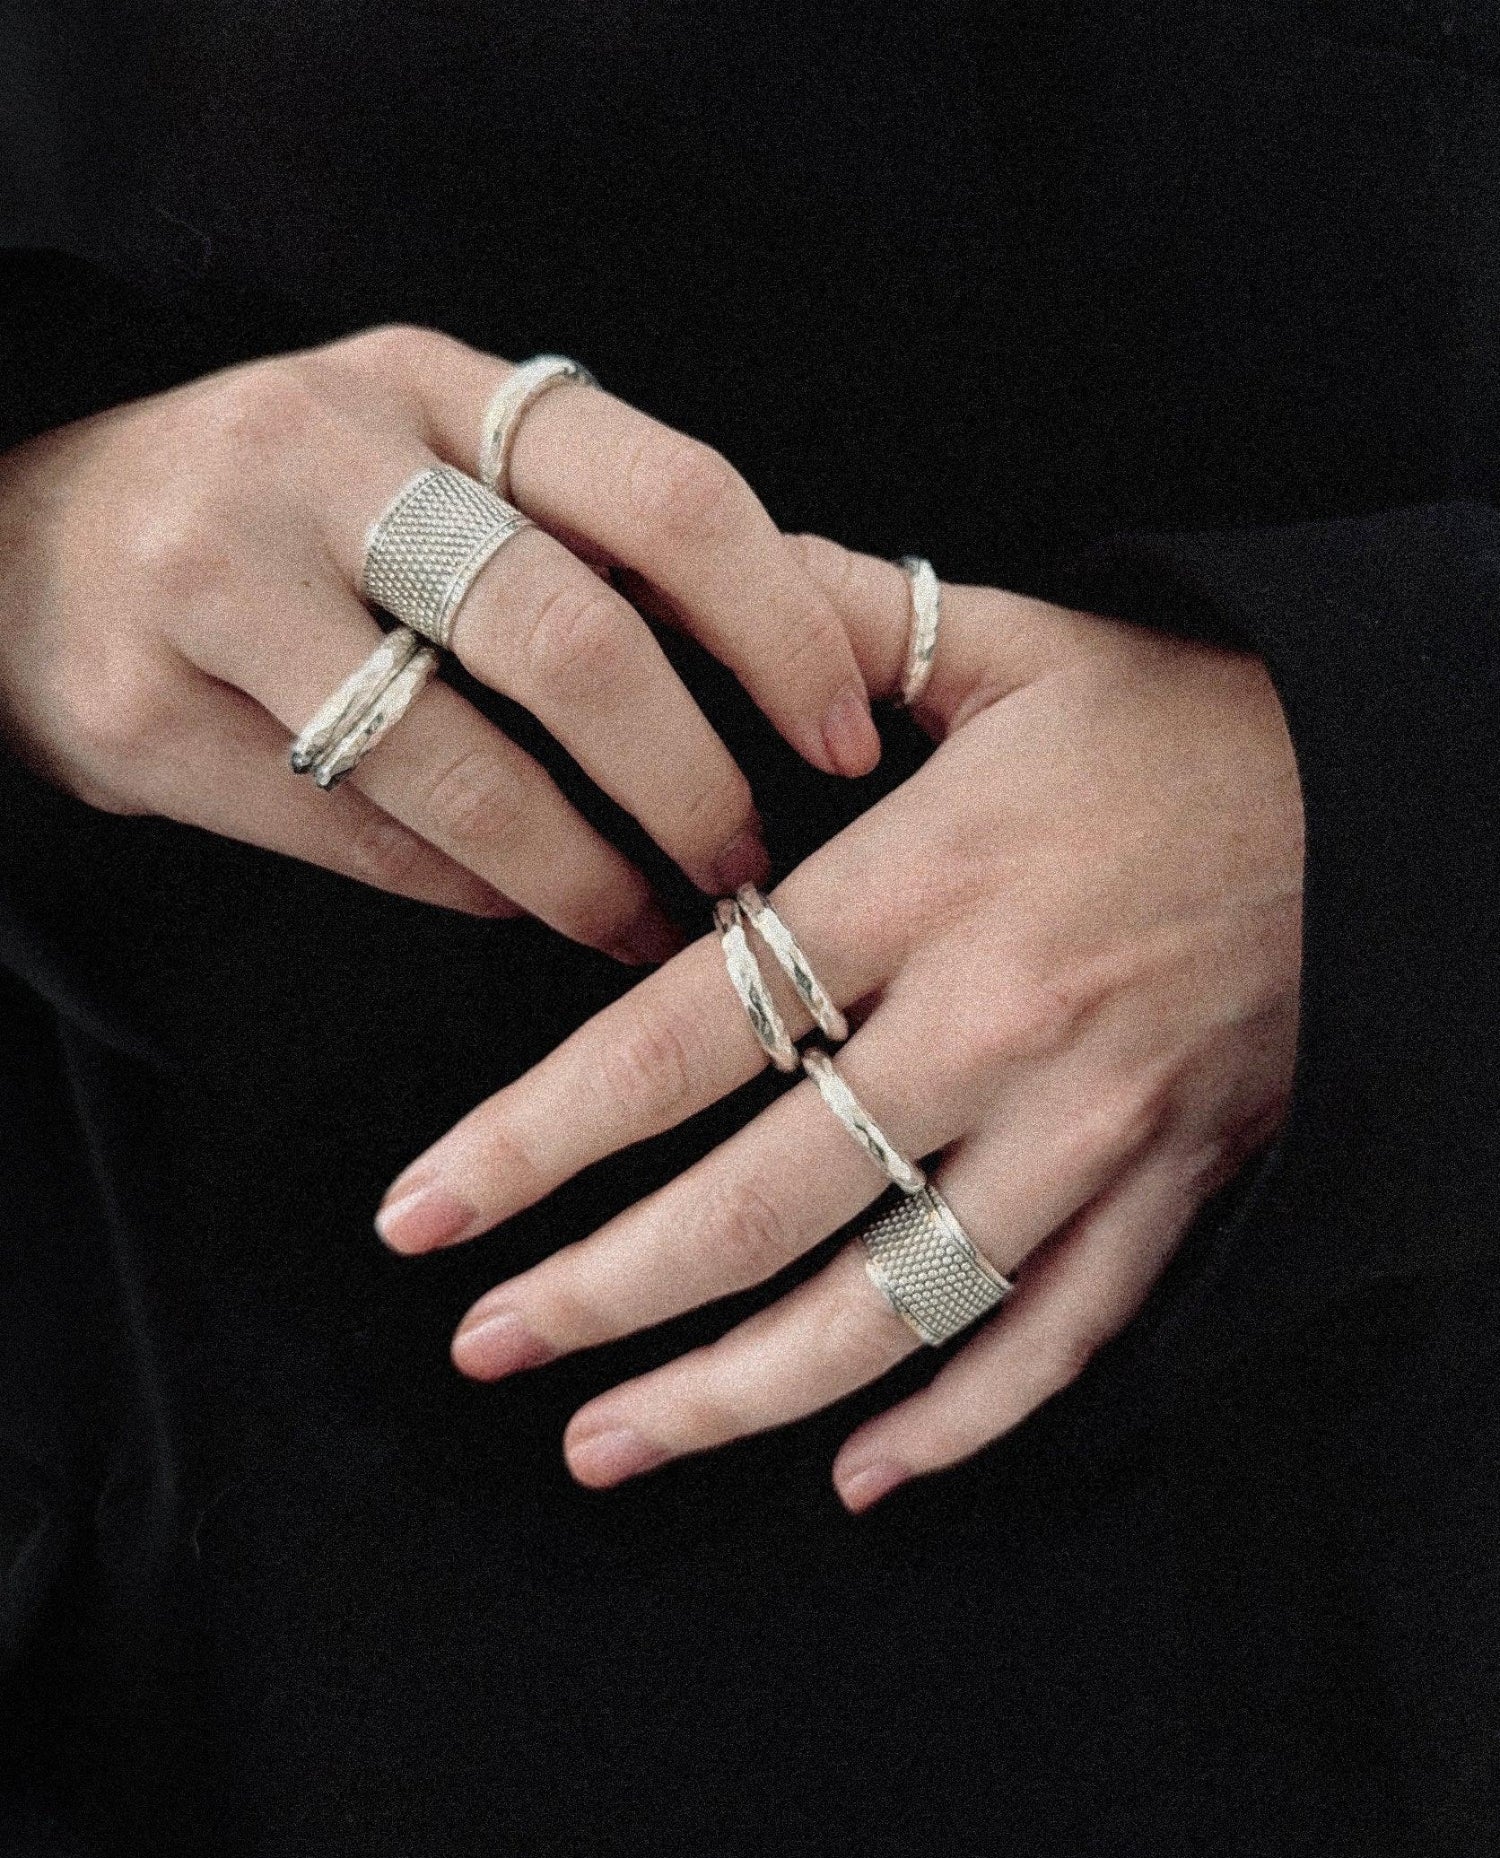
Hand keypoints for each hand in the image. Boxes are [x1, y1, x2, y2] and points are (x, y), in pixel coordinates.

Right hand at [0, 327, 879, 960]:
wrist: (25, 544)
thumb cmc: (292, 512)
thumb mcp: (429, 459)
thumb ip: (580, 533)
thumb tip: (784, 668)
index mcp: (434, 379)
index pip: (662, 492)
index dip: (781, 630)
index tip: (849, 743)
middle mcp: (322, 457)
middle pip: (567, 639)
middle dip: (688, 783)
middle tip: (747, 867)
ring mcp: (217, 580)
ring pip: (457, 767)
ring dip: (584, 873)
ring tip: (645, 923)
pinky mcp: (144, 711)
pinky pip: (356, 834)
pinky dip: (466, 889)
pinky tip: (519, 902)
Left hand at [377, 542, 1303, 1507]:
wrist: (1401, 799)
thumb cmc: (1193, 717)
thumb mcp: (1018, 644)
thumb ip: (839, 618)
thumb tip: (677, 583)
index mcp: (930, 885)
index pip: (687, 1038)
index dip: (536, 1140)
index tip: (422, 1213)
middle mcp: (997, 1028)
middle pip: (760, 1205)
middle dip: (598, 1293)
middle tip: (479, 1346)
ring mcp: (1091, 1130)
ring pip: (890, 1308)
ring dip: (733, 1395)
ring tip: (604, 1440)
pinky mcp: (1171, 1192)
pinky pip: (1055, 1340)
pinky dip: (954, 1422)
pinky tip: (852, 1472)